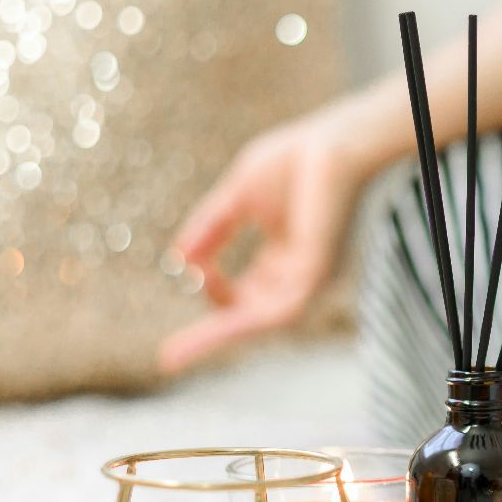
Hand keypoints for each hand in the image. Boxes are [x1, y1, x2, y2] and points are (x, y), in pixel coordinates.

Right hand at [159, 96, 391, 372]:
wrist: (333, 141)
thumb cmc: (294, 161)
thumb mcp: (237, 198)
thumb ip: (210, 228)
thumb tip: (179, 261)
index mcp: (283, 259)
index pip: (245, 295)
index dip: (213, 293)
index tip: (189, 272)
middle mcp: (297, 275)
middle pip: (250, 317)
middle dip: (210, 335)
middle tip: (168, 360)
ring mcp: (310, 276)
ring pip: (261, 321)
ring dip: (219, 337)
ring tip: (178, 356)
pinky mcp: (318, 272)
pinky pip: (281, 309)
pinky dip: (247, 321)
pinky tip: (217, 328)